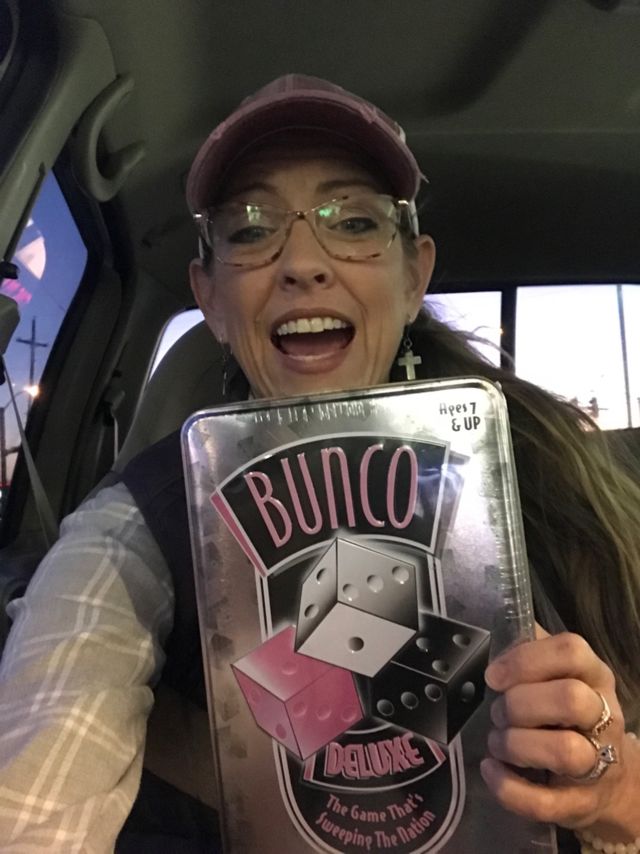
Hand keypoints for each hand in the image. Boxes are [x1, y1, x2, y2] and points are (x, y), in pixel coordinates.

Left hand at [481, 625, 636, 833]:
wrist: (610, 781)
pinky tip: (490, 770)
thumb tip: (500, 629)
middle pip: (570, 699)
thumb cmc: (570, 716)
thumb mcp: (558, 677)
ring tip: (498, 741)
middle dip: (521, 704)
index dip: (526, 660)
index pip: (571, 651)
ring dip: (516, 744)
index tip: (494, 676)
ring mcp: (598, 764)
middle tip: (499, 712)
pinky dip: (508, 787)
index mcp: (594, 676)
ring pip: (565, 751)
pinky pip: (544, 802)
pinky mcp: (580, 805)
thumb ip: (532, 650)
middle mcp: (604, 716)